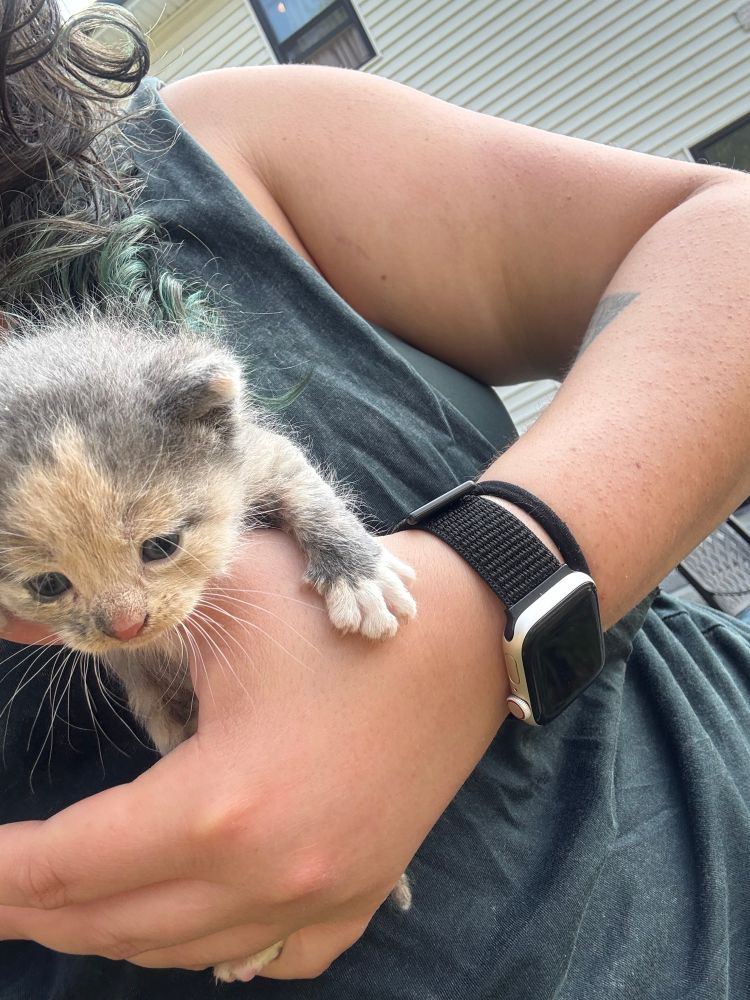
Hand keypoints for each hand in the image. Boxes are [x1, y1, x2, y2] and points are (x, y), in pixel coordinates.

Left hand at [0, 529, 507, 978]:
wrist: (461, 638)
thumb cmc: (337, 612)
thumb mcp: (224, 598)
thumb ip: (125, 619)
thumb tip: (37, 625)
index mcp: (221, 805)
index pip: (72, 861)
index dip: (3, 868)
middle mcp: (269, 876)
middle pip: (115, 922)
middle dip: (40, 907)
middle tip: (4, 885)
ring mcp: (321, 900)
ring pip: (182, 951)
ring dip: (112, 929)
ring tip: (69, 902)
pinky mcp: (360, 898)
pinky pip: (267, 961)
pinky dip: (208, 951)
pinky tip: (186, 931)